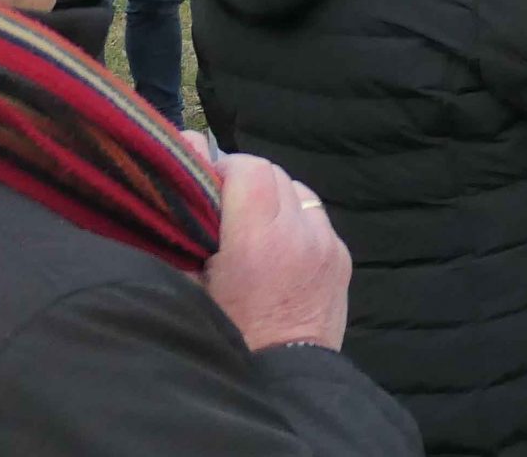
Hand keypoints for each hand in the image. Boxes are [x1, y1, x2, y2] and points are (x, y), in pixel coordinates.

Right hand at [202, 153, 350, 352]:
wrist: (277, 381)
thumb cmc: (220, 334)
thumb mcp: (186, 281)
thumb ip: (184, 214)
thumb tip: (186, 144)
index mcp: (260, 242)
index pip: (249, 168)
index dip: (222, 168)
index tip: (201, 185)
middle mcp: (302, 235)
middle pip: (274, 173)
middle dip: (243, 181)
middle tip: (217, 206)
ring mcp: (328, 245)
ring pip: (298, 191)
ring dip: (271, 198)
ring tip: (245, 227)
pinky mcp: (342, 258)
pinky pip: (317, 218)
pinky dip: (295, 220)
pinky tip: (275, 247)